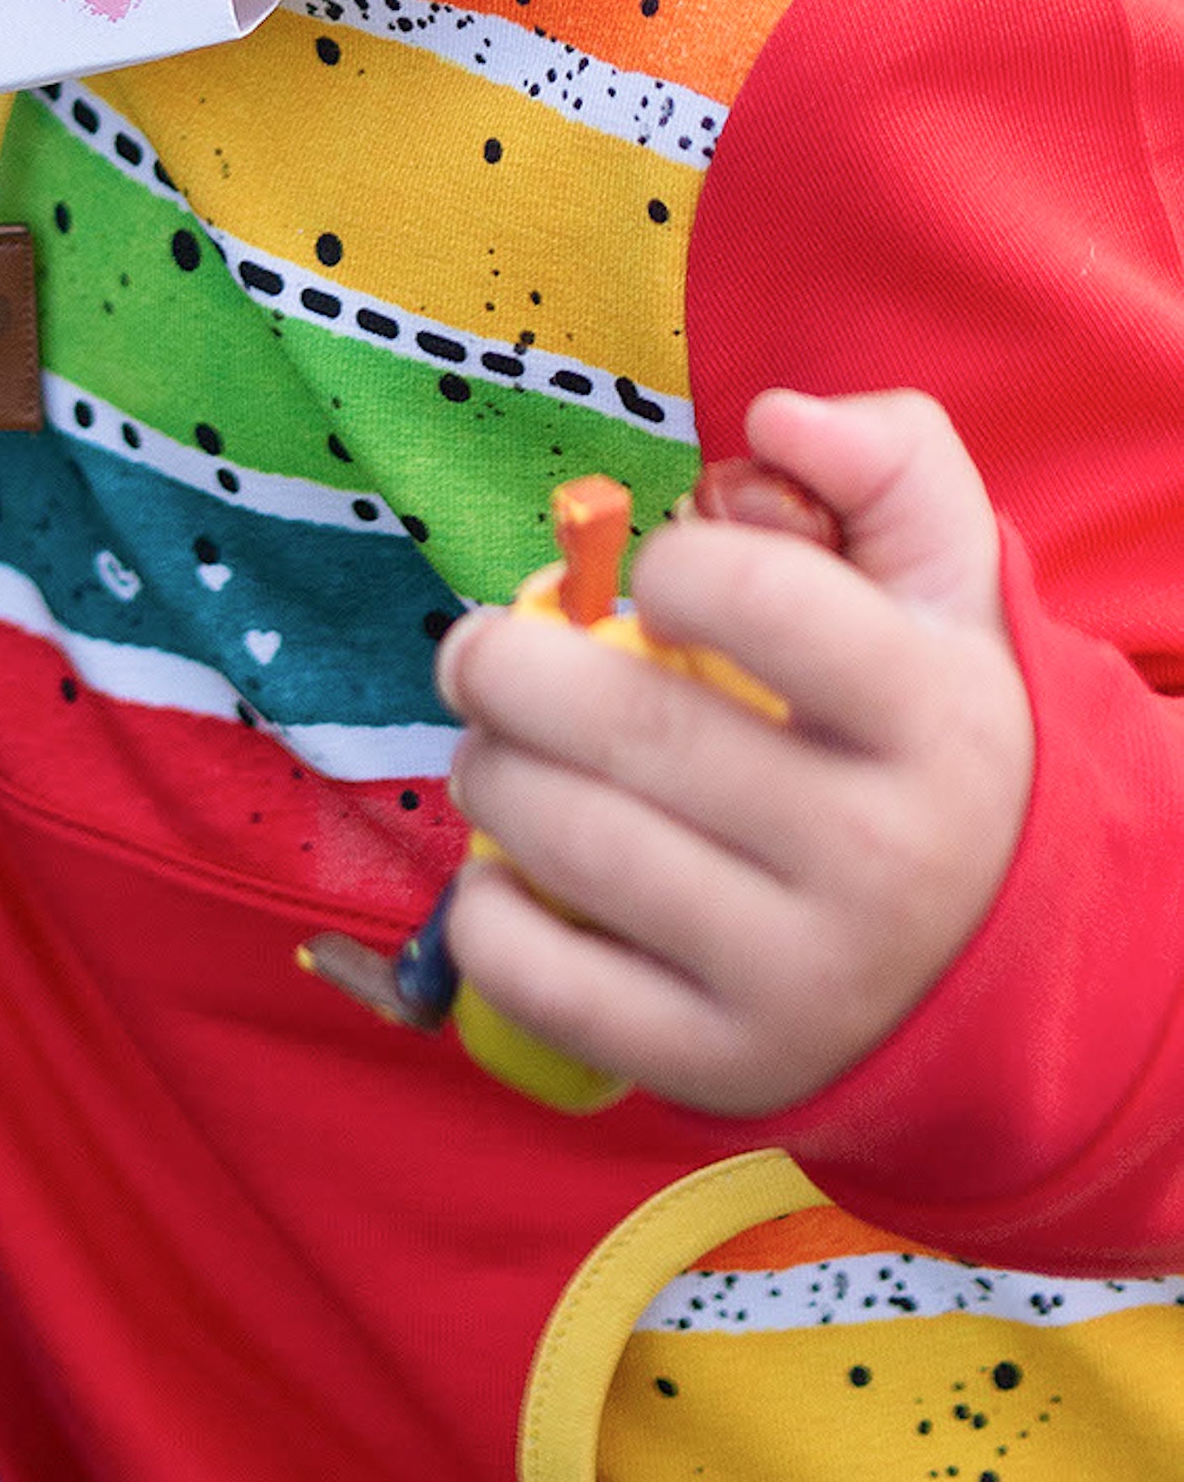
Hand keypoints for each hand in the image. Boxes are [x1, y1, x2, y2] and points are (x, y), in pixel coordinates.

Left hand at [434, 387, 1033, 1115]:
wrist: (999, 952)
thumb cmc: (929, 717)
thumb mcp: (948, 577)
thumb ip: (882, 458)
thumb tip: (774, 416)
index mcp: (933, 717)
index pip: (752, 598)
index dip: (670, 562)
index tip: (654, 575)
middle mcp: (876, 858)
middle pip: (628, 726)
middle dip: (508, 665)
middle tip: (482, 650)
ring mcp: (801, 978)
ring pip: (572, 844)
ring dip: (487, 771)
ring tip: (496, 747)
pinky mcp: (725, 1066)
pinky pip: (547, 985)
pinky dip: (485, 915)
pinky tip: (503, 869)